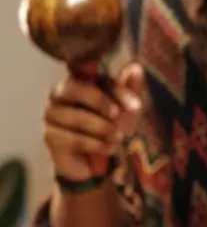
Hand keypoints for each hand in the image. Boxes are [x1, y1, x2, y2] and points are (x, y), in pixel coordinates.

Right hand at [42, 64, 143, 182]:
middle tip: (120, 119)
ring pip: (80, 118)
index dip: (119, 93)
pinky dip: (96, 145)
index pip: (97, 80)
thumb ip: (130, 89)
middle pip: (80, 91)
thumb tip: (136, 68)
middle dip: (104, 105)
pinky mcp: (49, 135)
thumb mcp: (125, 108)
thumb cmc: (108, 125)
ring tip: (118, 138)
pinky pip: (75, 138)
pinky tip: (108, 148)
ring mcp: (50, 114)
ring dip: (105, 130)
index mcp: (78, 81)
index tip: (137, 108)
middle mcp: (58, 94)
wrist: (92, 158)